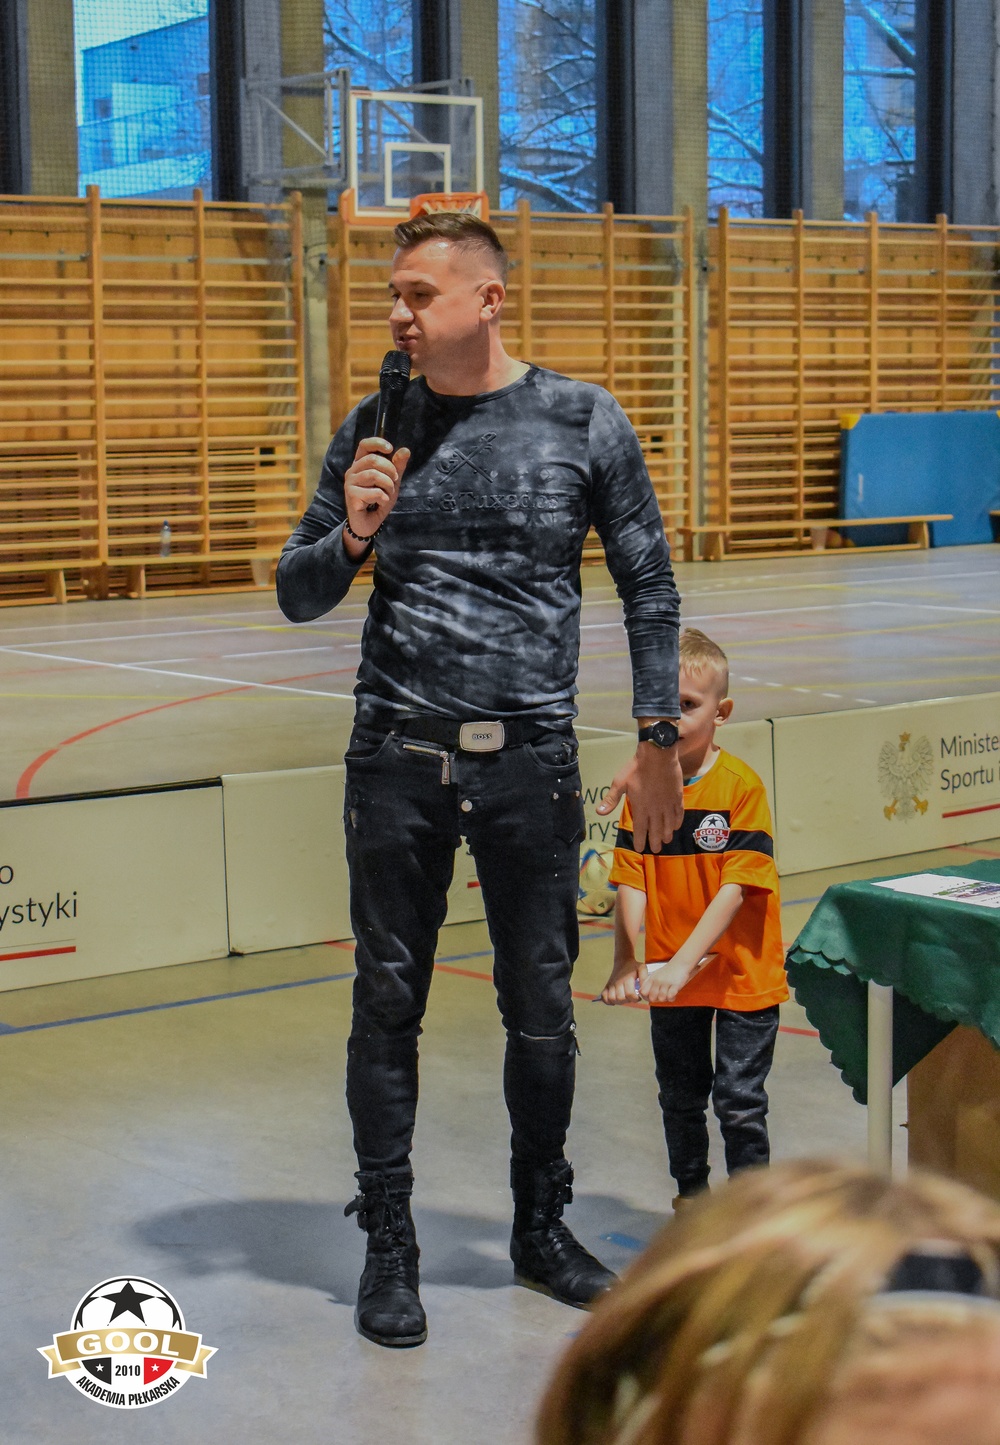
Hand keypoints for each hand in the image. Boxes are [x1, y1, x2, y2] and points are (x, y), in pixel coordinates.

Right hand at [343, 437, 410, 552]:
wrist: (368, 523)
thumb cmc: (378, 500)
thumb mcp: (392, 482)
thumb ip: (397, 467)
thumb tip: (405, 450)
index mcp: (360, 464)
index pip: (364, 445)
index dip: (377, 443)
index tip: (390, 449)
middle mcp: (352, 471)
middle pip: (373, 459)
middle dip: (390, 470)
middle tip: (395, 481)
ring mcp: (350, 483)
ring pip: (374, 475)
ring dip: (388, 486)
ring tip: (388, 494)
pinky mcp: (351, 496)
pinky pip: (374, 492)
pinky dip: (383, 498)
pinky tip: (381, 503)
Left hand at [596, 743, 683, 852]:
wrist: (658, 755)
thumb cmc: (636, 768)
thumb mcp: (620, 783)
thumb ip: (611, 799)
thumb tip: (599, 813)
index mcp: (640, 808)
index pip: (640, 830)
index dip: (640, 841)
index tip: (640, 849)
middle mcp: (655, 810)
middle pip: (656, 830)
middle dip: (655, 842)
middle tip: (656, 850)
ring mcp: (668, 804)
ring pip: (668, 824)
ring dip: (667, 834)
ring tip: (666, 841)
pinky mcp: (677, 797)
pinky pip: (678, 813)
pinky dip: (677, 821)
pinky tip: (676, 826)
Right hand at [601, 957, 641, 1004]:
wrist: (623, 961)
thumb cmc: (633, 966)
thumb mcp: (641, 968)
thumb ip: (644, 978)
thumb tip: (643, 991)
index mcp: (626, 979)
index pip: (629, 994)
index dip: (635, 999)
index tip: (638, 996)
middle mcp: (617, 982)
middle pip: (620, 998)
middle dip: (628, 1000)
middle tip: (631, 997)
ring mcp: (611, 984)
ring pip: (612, 999)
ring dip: (619, 1001)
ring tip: (624, 998)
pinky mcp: (607, 986)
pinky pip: (604, 997)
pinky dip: (609, 1001)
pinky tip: (616, 999)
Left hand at [640, 955, 697, 1003]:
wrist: (681, 963)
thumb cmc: (668, 972)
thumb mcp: (655, 975)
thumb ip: (648, 984)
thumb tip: (642, 993)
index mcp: (651, 978)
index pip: (643, 992)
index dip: (646, 996)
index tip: (652, 996)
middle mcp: (657, 980)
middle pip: (652, 998)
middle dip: (657, 1000)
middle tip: (662, 995)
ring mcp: (666, 982)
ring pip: (661, 999)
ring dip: (666, 998)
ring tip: (669, 993)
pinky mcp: (675, 985)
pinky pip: (670, 997)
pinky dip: (672, 998)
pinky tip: (674, 993)